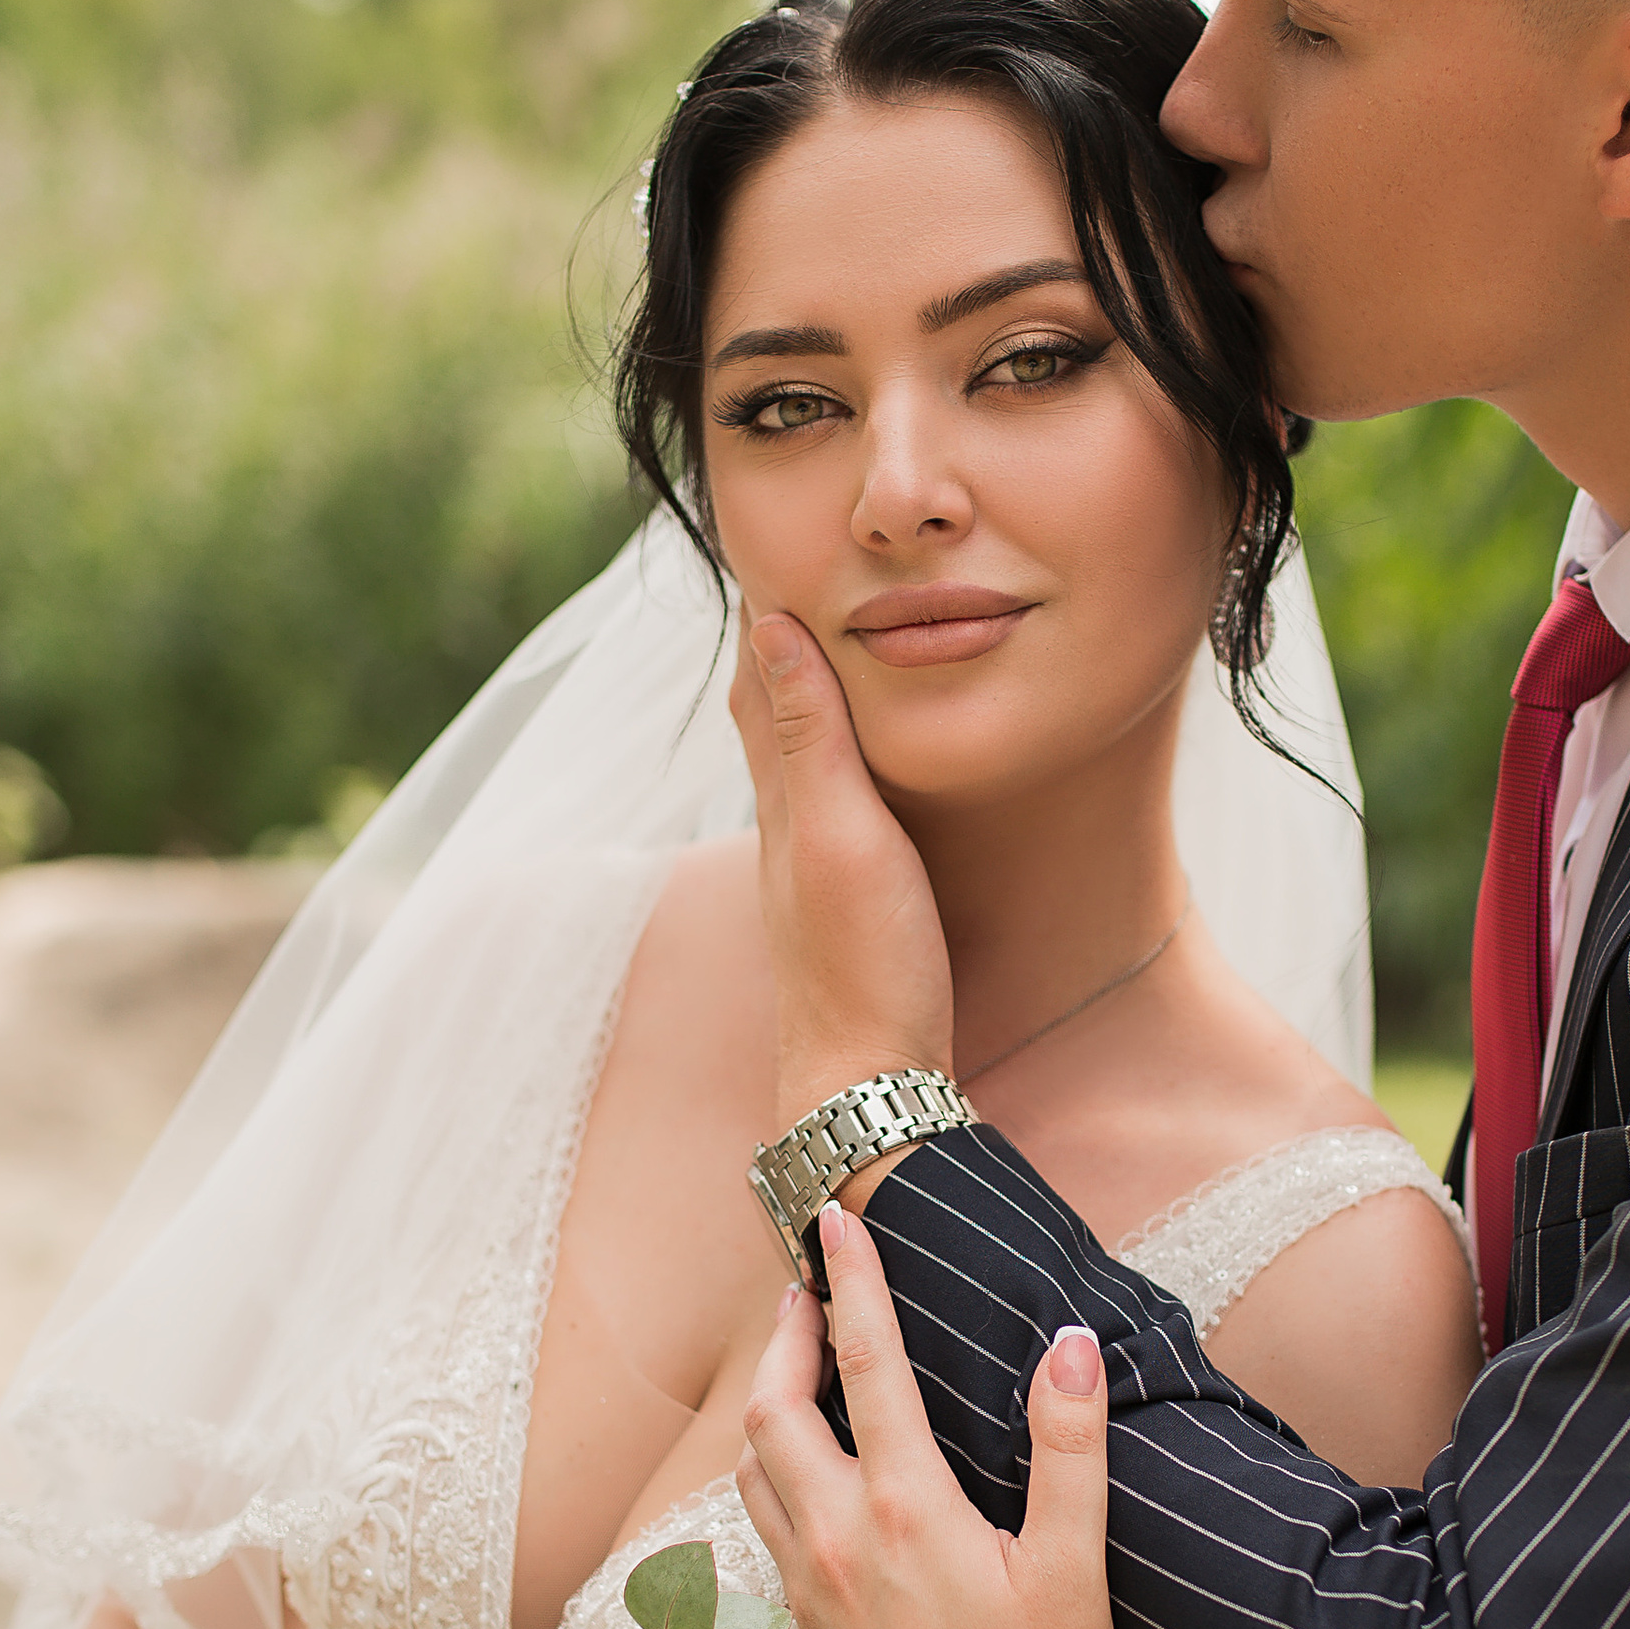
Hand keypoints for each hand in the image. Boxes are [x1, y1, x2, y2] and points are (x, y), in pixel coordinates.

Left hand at [731, 615, 953, 1133]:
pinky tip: (863, 768)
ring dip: (813, 698)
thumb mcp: (843, 835)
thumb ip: (811, 736)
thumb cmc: (863, 965)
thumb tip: (772, 626)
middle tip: (805, 573)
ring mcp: (814, 869)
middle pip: (772, 711)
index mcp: (782, 797)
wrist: (869, 1087)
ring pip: (803, 759)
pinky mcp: (848, 904)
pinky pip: (837, 802)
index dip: (767, 611)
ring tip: (834, 645)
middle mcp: (786, 827)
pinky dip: (844, 758)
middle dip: (785, 642)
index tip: (781, 542)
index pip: (760, 678)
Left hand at [737, 1204, 1116, 1628]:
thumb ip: (1071, 1451)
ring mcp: (812, 1595)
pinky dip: (771, 1476)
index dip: (853, 1283)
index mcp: (907, 1513)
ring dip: (768, 1405)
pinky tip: (802, 1480)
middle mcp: (839, 1544)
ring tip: (793, 1366)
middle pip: (775, 1410)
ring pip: (756, 1473)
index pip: (869, 1366)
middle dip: (784, 1335)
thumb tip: (1069, 1346)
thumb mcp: (1075, 1571)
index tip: (838, 1218)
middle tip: (803, 1285)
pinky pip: (765, 1532)